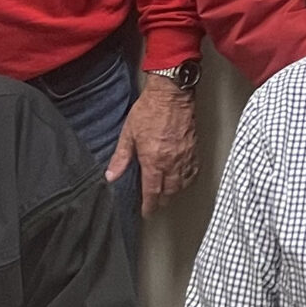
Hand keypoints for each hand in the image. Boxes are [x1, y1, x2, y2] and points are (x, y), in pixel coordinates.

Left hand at [109, 74, 198, 215]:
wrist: (171, 94)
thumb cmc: (150, 109)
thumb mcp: (128, 133)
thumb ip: (121, 158)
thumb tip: (111, 175)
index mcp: (153, 160)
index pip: (152, 192)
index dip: (149, 205)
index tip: (147, 212)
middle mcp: (171, 162)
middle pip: (169, 192)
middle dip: (162, 200)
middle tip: (155, 202)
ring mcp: (185, 156)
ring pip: (183, 184)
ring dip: (175, 191)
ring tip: (167, 192)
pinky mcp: (194, 149)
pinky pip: (193, 171)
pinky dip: (188, 179)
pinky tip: (183, 178)